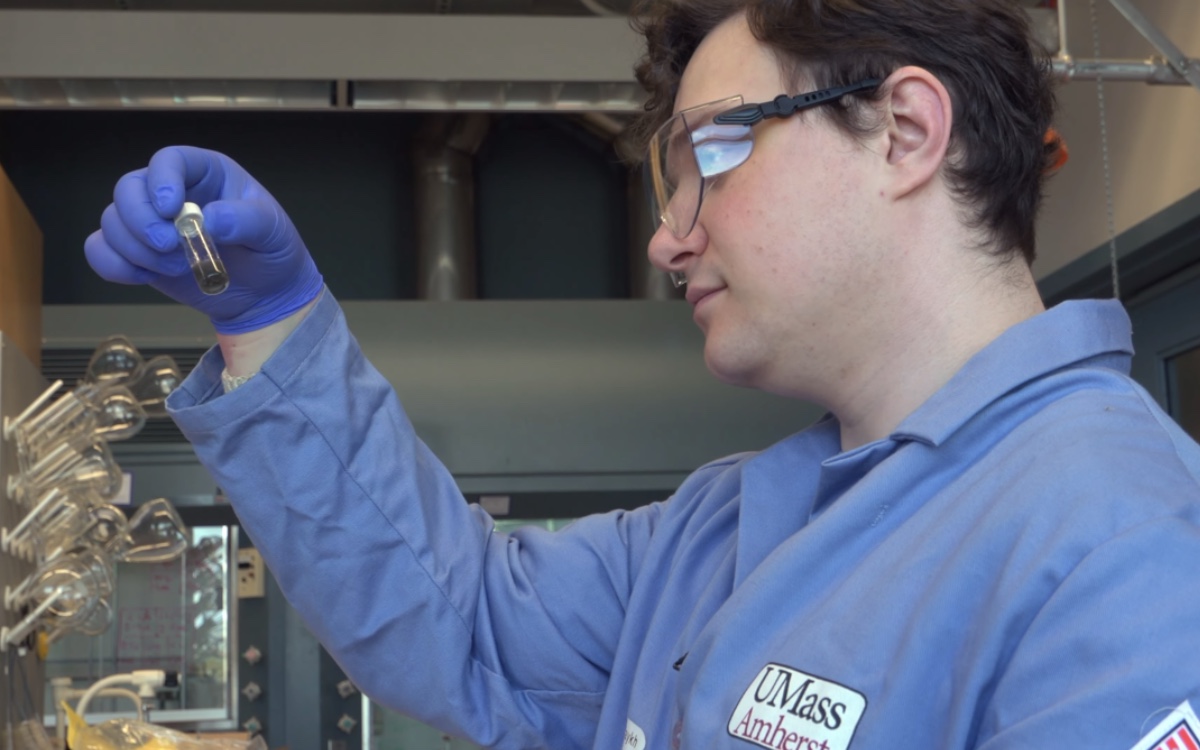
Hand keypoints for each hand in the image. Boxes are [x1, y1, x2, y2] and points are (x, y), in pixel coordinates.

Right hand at [85, 146, 323, 334]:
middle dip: (141, 220)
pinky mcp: (138, 254)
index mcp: (206, 173)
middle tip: (170, 246)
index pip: (169, 159)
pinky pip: (101, 250)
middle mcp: (172, 192)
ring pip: (112, 220)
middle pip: (128, 188)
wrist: (266, 294)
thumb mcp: (273, 231)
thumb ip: (246, 220)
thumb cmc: (272, 252)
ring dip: (136, 248)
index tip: (170, 208)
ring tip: (178, 267)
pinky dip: (114, 264)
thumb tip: (210, 220)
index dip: (162, 178)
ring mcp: (151, 223)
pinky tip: (144, 276)